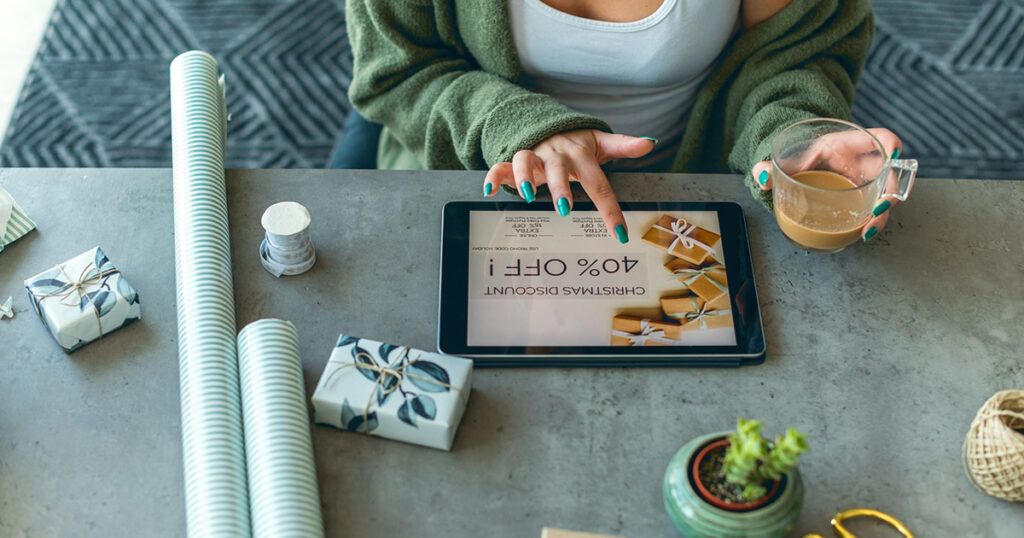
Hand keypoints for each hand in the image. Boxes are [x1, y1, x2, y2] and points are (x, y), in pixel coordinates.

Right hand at [482, 130, 655, 242]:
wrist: (548, 125)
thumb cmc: (577, 143)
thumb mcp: (600, 142)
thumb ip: (623, 144)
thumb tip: (651, 142)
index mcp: (579, 153)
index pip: (598, 182)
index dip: (609, 209)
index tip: (619, 234)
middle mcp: (556, 154)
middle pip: (558, 167)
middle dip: (560, 187)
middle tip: (566, 208)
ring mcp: (534, 157)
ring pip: (526, 162)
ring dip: (525, 178)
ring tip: (529, 197)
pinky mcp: (515, 162)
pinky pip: (501, 166)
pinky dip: (494, 176)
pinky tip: (488, 190)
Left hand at [752, 127, 902, 241]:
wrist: (800, 170)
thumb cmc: (798, 160)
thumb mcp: (786, 160)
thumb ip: (770, 167)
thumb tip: (762, 176)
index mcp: (846, 145)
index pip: (878, 137)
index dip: (890, 142)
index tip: (893, 153)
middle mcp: (862, 164)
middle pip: (888, 174)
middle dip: (889, 192)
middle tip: (877, 210)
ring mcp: (864, 184)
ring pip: (884, 197)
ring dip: (881, 215)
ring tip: (866, 231)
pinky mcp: (860, 201)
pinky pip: (872, 212)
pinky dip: (870, 223)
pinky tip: (859, 235)